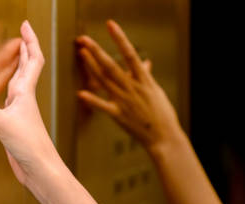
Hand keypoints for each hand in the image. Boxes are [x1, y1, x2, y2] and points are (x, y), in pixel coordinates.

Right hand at [0, 21, 61, 189]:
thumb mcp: (2, 123)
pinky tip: (3, 96)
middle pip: (29, 69)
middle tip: (21, 35)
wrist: (41, 171)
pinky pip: (11, 102)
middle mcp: (25, 101)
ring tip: (14, 58)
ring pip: (21, 85)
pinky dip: (7, 92)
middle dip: (26, 50)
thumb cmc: (30, 147)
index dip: (30, 41)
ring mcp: (21, 113)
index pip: (32, 60)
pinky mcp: (16, 127)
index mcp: (25, 94)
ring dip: (19, 69)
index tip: (25, 25)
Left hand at [76, 20, 182, 153]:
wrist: (164, 137)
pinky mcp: (119, 115)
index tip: (110, 25)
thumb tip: (145, 64)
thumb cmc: (161, 114)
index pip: (130, 54)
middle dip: (97, 50)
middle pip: (111, 65)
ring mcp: (125, 101)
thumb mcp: (156, 91)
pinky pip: (103, 106)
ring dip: (91, 67)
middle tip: (83, 39)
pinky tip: (80, 93)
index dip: (119, 38)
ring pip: (105, 80)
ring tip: (81, 54)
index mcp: (143, 79)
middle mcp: (132, 87)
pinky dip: (93, 100)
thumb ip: (146, 76)